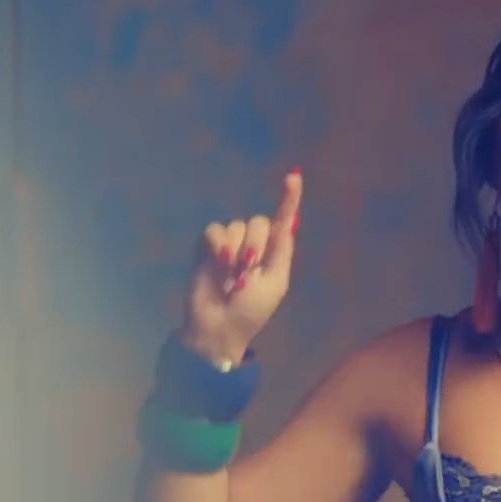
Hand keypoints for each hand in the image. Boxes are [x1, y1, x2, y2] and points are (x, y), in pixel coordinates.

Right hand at [180, 169, 303, 362]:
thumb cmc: (252, 309)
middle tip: (247, 275)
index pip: (283, 219)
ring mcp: (230, 242)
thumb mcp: (276, 281)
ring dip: (235, 252)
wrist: (219, 325)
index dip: (289, 197)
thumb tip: (289, 220)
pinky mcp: (207, 245)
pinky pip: (215, 230)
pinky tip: (217, 265)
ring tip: (230, 277)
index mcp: (274, 251)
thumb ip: (282, 249)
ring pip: (236, 226)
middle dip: (254, 247)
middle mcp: (253, 242)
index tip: (293, 176)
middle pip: (258, 222)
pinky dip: (218, 246)